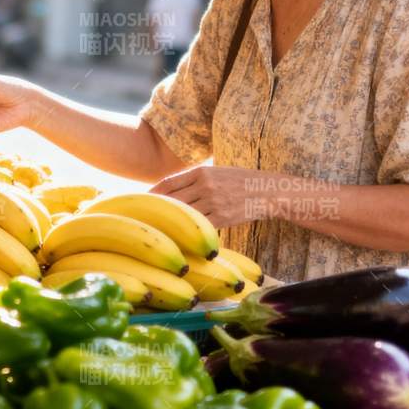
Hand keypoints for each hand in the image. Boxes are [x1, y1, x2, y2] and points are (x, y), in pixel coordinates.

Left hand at [149, 164, 287, 228]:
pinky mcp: (222, 218)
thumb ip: (193, 179)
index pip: (168, 183)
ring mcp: (214, 202)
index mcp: (200, 172)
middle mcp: (205, 185)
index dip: (152, 194)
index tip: (141, 201)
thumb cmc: (238, 181)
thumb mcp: (215, 172)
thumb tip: (167, 190)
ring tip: (158, 229)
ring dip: (170, 223)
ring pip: (184, 214)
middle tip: (143, 218)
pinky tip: (181, 236)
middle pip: (172, 200)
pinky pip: (200, 226)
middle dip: (156, 209)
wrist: (267, 191)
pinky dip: (189, 232)